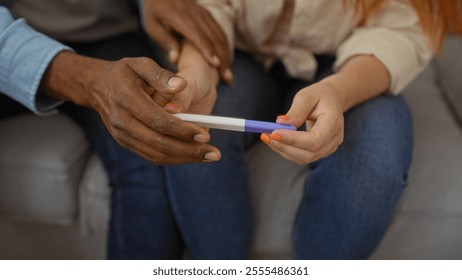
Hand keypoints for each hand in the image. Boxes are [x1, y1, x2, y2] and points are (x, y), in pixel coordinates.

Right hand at [42, 51, 220, 163]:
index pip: (158, 121)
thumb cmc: (125, 72)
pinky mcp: (126, 143)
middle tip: (214, 153)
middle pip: (160, 143)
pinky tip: (192, 155)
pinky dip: (174, 158)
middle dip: (190, 151)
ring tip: (208, 156)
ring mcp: (123, 136)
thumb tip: (181, 85)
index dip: (183, 130)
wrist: (97, 87)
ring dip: (185, 158)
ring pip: (157, 154)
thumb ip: (161, 75)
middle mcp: (122, 122)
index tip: (205, 134)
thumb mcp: (141, 63)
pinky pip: (152, 156)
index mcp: (127, 100)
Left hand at [142, 0, 231, 82]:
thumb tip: (175, 60)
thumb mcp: (153, 26)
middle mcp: (196, 14)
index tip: (215, 64)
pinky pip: (220, 32)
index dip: (207, 50)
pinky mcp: (208, 16)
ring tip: (228, 74)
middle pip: (214, 37)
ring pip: (220, 35)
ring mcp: (204, 14)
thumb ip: (165, 42)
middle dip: (222, 58)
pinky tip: (226, 61)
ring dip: (226, 55)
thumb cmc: (155, 12)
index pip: (197, 35)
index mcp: (180, 17)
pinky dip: (225, 48)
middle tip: (226, 77)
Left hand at [260, 82, 344, 164]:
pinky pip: (302, 156)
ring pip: (304, 158)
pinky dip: (286, 151)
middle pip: (309, 153)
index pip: (315, 140)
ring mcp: (329, 147)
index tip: (274, 133)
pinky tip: (276, 141)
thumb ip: (296, 111)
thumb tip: (281, 123)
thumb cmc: (319, 96)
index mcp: (334, 122)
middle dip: (285, 147)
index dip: (294, 140)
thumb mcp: (307, 96)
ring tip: (267, 137)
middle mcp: (334, 139)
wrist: (331, 100)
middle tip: (266, 135)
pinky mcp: (320, 151)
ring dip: (283, 150)